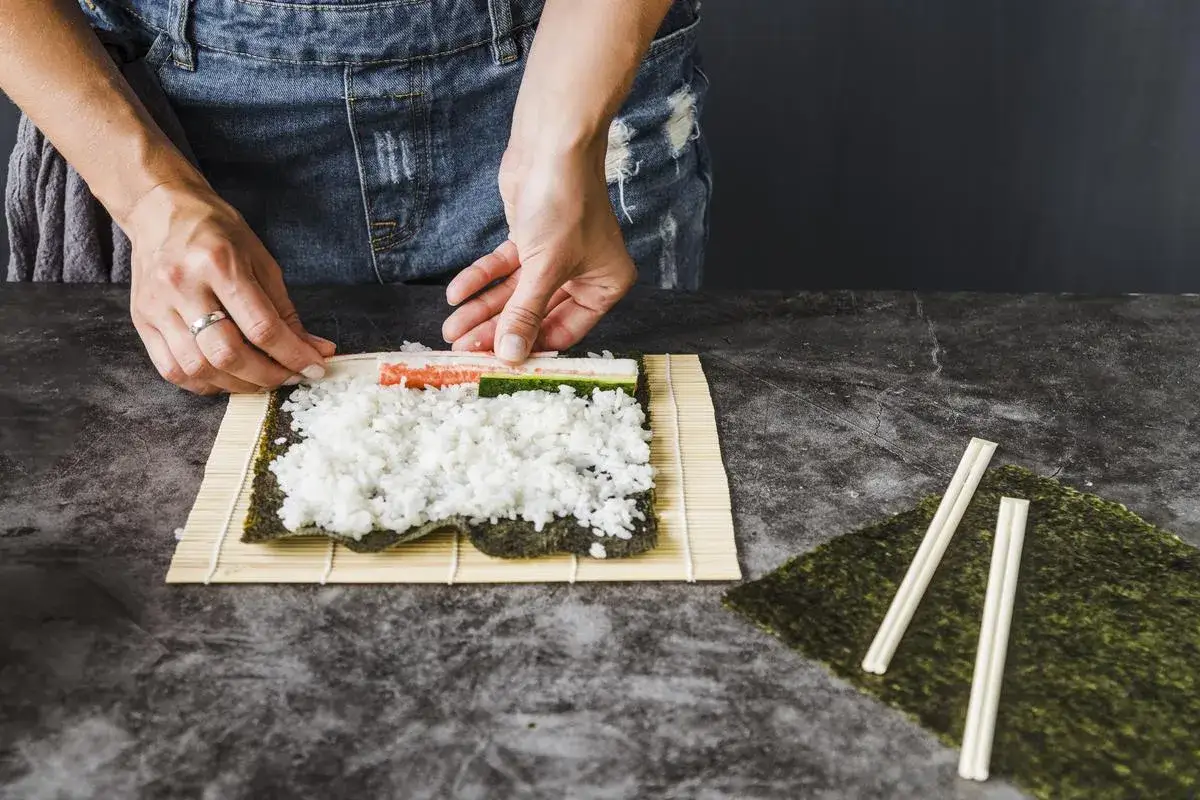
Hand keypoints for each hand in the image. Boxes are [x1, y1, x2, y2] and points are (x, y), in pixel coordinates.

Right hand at [125, 181, 334, 394]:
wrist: (160, 210)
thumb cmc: (217, 232)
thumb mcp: (261, 261)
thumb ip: (286, 311)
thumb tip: (316, 351)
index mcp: (219, 263)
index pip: (261, 327)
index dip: (293, 356)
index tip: (315, 368)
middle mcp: (182, 286)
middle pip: (227, 354)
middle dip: (267, 376)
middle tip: (289, 377)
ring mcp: (157, 306)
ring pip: (198, 368)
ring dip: (237, 384)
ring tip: (260, 378)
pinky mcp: (141, 320)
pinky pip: (172, 370)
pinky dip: (204, 383)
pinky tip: (226, 377)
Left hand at [441, 141, 635, 362]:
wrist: (552, 143)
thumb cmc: (565, 202)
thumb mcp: (545, 268)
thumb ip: (525, 314)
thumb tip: (511, 356)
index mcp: (604, 286)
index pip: (564, 332)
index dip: (530, 347)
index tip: (496, 363)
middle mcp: (583, 274)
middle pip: (534, 314)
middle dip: (497, 330)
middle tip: (463, 348)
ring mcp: (555, 257)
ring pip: (515, 293)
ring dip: (482, 310)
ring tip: (451, 328)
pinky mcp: (530, 239)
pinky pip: (504, 268)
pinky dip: (481, 279)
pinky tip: (456, 293)